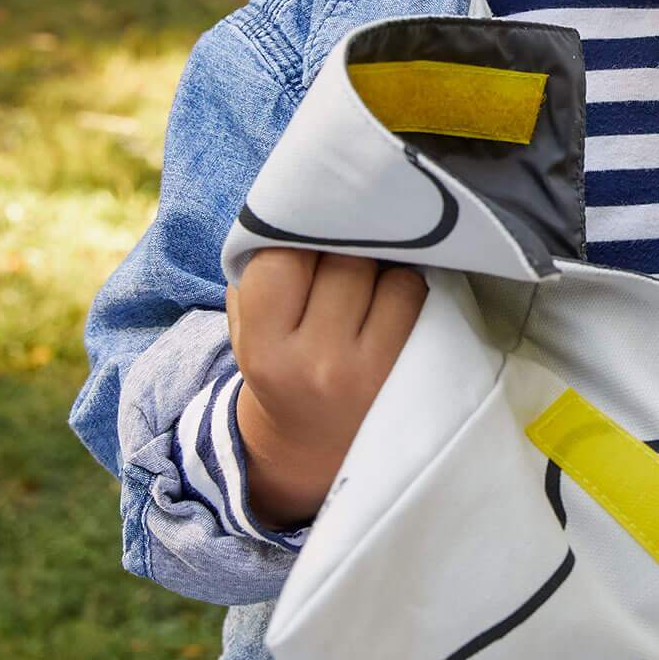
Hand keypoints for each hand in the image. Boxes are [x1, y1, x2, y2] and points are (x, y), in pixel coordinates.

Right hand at [224, 249, 428, 526]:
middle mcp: (316, 364)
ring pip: (382, 269)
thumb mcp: (246, 332)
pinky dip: (403, 281)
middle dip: (341, 244)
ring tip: (366, 273)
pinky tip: (391, 292)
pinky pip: (412, 291)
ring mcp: (368, 369)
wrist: (315, 449)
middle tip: (341, 250)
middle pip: (340, 259)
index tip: (302, 239)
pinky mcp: (408, 368)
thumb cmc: (281, 369)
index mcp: (264, 350)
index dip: (293, 238)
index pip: (279, 260)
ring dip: (377, 260)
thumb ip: (255, 275)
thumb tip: (294, 209)